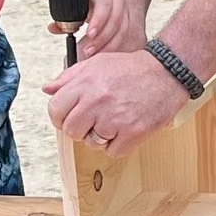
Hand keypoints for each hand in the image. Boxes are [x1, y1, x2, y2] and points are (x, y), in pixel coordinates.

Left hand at [45, 47, 185, 153]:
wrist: (167, 72)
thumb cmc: (132, 68)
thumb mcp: (97, 63)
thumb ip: (69, 77)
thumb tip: (48, 90)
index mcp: (85, 84)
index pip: (55, 110)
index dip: (60, 117)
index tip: (69, 117)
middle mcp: (97, 102)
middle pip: (71, 130)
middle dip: (80, 128)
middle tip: (93, 121)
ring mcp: (115, 118)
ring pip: (92, 143)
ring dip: (99, 138)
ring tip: (112, 123)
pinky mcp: (134, 132)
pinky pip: (113, 151)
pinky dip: (118, 145)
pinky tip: (124, 131)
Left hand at [63, 0, 143, 54]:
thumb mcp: (73, 2)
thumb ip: (63, 16)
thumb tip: (54, 28)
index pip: (104, 4)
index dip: (99, 20)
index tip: (89, 34)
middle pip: (115, 20)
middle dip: (101, 38)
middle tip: (88, 51)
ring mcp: (124, 8)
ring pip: (122, 29)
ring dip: (108, 45)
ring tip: (93, 55)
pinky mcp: (127, 19)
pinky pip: (123, 35)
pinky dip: (113, 45)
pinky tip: (103, 52)